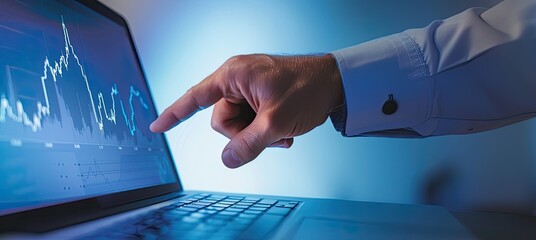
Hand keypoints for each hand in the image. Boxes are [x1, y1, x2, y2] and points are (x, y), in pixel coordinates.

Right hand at [150, 54, 342, 167]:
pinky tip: (284, 132)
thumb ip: (248, 145)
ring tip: (282, 133)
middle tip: (269, 133)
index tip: (156, 126)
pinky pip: (252, 124)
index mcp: (234, 75)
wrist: (337, 84)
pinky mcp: (260, 99)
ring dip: (259, 136)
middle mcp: (238, 80)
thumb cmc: (308, 88)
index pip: (195, 97)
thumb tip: (227, 161)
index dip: (174, 114)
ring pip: (239, 127)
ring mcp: (250, 90)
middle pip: (222, 121)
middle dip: (244, 134)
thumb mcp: (276, 122)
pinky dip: (266, 132)